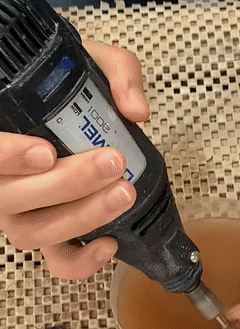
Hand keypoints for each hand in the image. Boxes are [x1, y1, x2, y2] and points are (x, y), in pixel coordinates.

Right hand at [0, 40, 149, 278]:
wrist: (79, 115)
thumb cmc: (74, 92)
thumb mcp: (93, 66)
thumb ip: (117, 74)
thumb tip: (136, 110)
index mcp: (3, 136)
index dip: (7, 157)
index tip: (46, 152)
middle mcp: (3, 180)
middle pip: (12, 198)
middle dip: (66, 185)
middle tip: (112, 161)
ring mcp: (22, 212)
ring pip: (32, 232)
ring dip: (79, 218)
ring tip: (121, 192)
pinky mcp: (50, 234)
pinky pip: (56, 262)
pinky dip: (80, 262)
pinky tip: (108, 243)